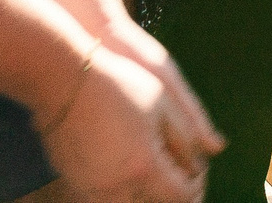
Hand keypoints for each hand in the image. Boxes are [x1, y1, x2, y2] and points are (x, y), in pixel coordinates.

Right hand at [39, 40, 219, 201]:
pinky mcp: (75, 183)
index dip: (195, 185)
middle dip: (171, 195)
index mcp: (145, 168)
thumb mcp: (162, 103)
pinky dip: (122, 194)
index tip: (196, 170)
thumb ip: (187, 135)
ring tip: (154, 174)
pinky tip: (128, 171)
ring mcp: (92, 189)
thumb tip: (209, 155)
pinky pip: (105, 200)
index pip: (181, 196)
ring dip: (146, 196)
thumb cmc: (118, 86)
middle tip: (178, 175)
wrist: (63, 81)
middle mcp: (117, 188)